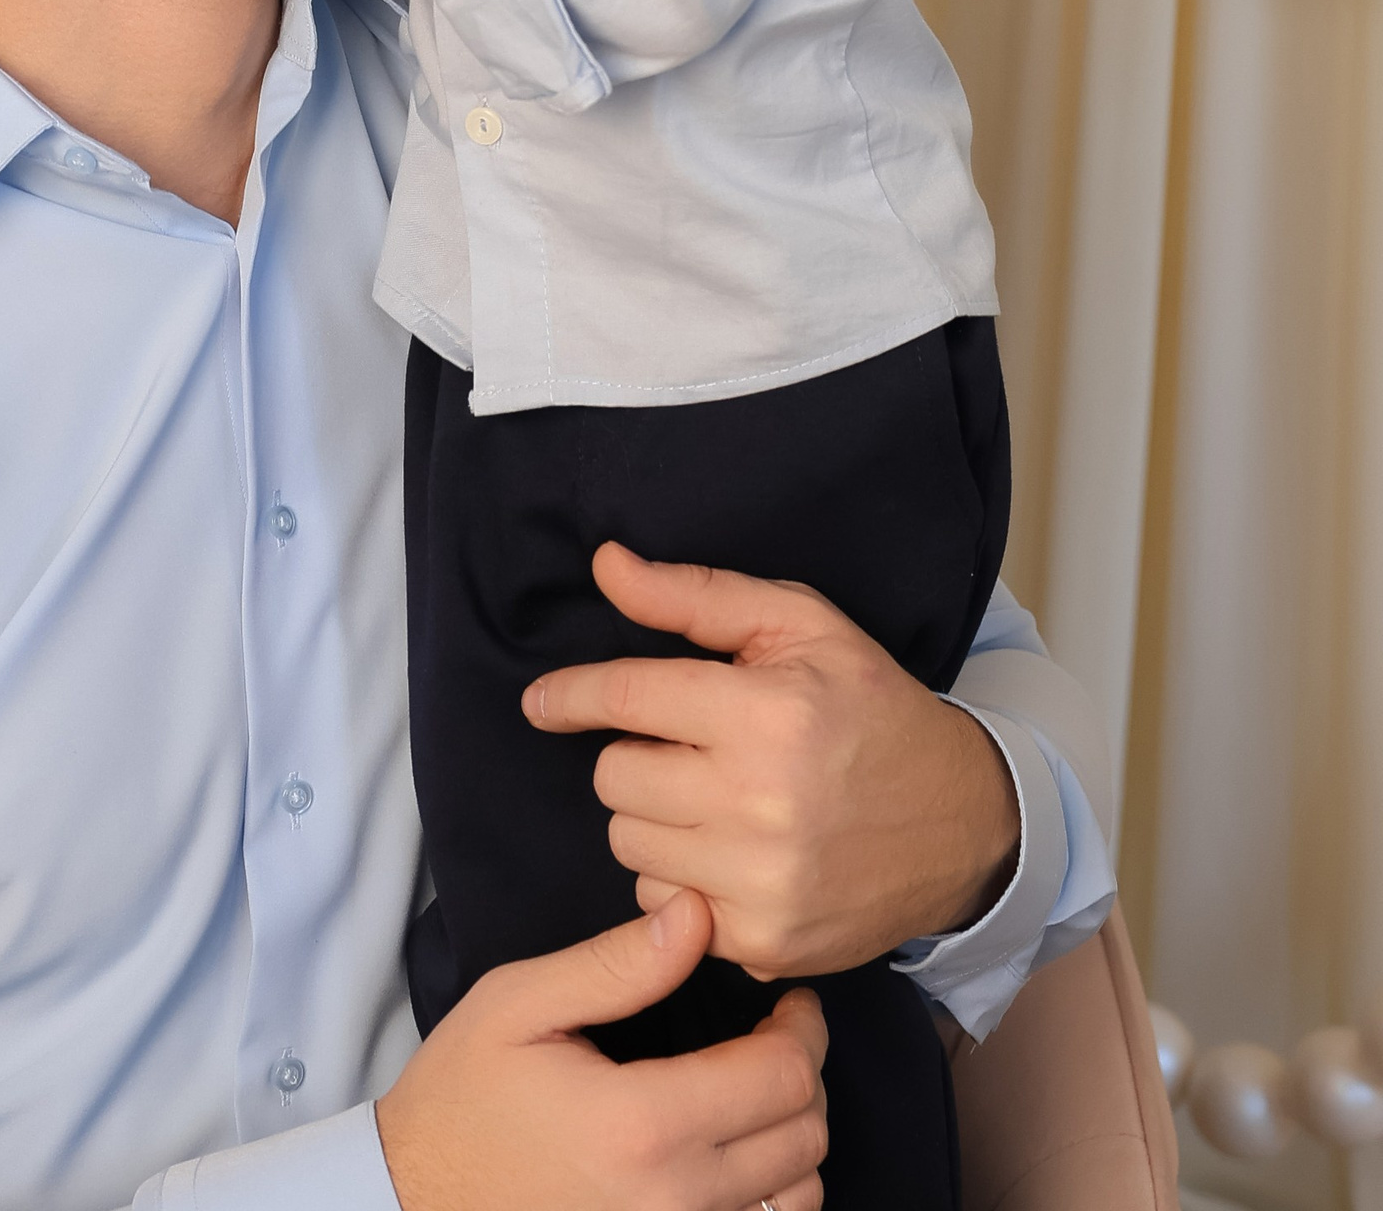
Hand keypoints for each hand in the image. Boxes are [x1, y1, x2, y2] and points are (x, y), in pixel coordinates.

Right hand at [375, 890, 826, 1210]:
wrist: (421, 1194)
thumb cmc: (465, 1094)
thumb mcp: (520, 1005)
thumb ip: (616, 965)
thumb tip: (695, 916)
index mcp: (642, 1122)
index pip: (779, 1077)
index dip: (802, 1028)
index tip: (787, 1000)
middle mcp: (675, 1197)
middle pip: (804, 1136)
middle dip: (804, 1073)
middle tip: (773, 1032)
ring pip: (800, 1194)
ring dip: (796, 1135)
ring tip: (755, 1088)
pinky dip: (775, 1192)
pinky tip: (740, 1150)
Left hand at [529, 545, 1020, 981]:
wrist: (965, 823)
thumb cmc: (867, 708)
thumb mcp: (797, 626)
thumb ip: (692, 595)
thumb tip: (605, 563)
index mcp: (764, 713)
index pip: (624, 697)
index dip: (570, 694)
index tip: (542, 701)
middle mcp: (759, 803)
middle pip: (615, 777)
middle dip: (636, 755)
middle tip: (687, 749)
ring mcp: (762, 884)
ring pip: (627, 843)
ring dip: (651, 818)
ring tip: (710, 800)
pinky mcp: (765, 944)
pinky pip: (659, 904)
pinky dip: (678, 877)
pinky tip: (727, 853)